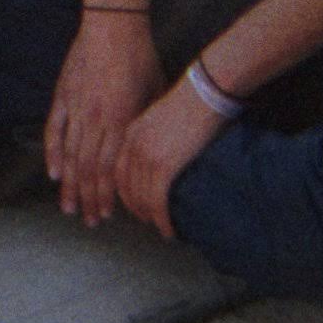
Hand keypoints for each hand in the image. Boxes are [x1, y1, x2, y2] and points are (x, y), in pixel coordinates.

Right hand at [42, 10, 160, 227]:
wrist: (113, 24)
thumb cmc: (140, 56)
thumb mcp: (155, 92)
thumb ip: (145, 124)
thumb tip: (147, 152)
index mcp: (121, 120)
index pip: (110, 168)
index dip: (108, 194)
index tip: (108, 214)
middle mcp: (96, 119)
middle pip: (88, 168)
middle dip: (88, 198)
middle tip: (88, 221)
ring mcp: (76, 107)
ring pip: (70, 155)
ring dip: (70, 184)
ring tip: (69, 207)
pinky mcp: (63, 95)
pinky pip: (55, 129)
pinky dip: (53, 153)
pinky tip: (53, 173)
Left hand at [116, 83, 228, 239]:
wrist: (204, 92)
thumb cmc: (193, 99)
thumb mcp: (163, 114)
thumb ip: (155, 132)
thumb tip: (163, 149)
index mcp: (131, 132)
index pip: (118, 169)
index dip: (124, 190)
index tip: (132, 201)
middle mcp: (133, 146)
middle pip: (125, 187)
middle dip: (133, 208)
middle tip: (145, 220)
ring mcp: (147, 157)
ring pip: (140, 198)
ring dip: (149, 217)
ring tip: (159, 227)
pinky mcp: (163, 166)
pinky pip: (157, 201)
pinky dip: (161, 219)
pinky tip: (169, 230)